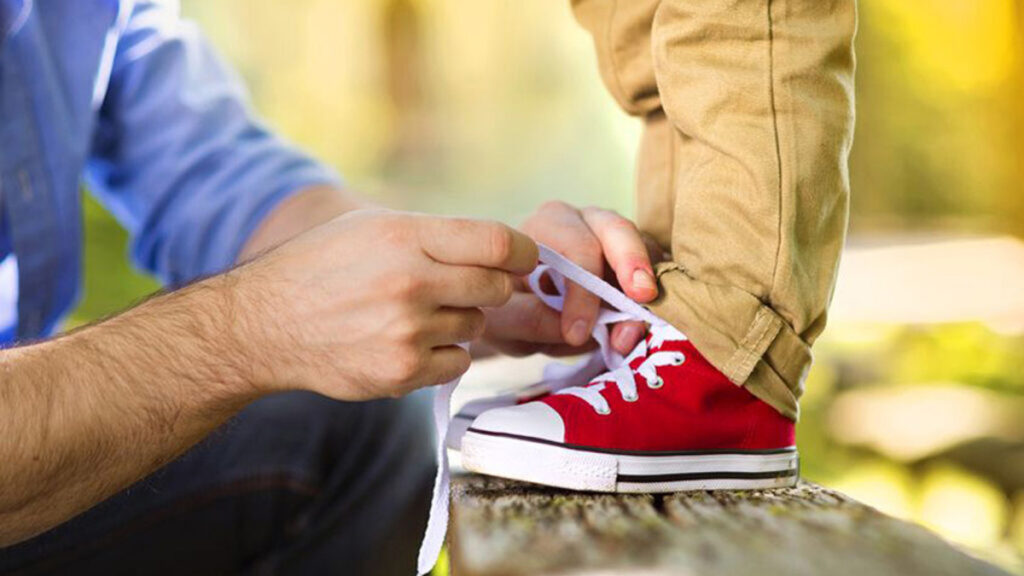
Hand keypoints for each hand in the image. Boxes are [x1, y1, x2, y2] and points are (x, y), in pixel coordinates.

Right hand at [232, 209, 537, 399]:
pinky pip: (458, 362)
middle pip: (497, 288)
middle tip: (458, 288)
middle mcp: (410, 282)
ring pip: (477, 326)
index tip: (523, 259)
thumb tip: (505, 251)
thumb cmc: (323, 267)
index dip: (523, 253)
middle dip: (488, 287)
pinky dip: (443, 354)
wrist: (264, 324)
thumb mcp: (372, 228)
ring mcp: (407, 331)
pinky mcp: (403, 371)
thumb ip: (436, 236)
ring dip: (458, 321)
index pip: (499, 243)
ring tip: (413, 314)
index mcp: (405, 237)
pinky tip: (407, 342)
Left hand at [483, 201, 664, 357]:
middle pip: (617, 229)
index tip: (576, 334)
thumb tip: (575, 330)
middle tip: (641, 299)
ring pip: (644, 251)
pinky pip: (655, 273)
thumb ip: (528, 319)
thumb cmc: (506, 304)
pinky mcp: (636, 262)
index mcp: (547, 224)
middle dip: (632, 264)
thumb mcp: (502, 318)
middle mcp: (585, 221)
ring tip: (633, 333)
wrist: (515, 309)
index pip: (575, 247)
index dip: (583, 292)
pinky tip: (641, 327)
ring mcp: (616, 240)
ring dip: (644, 294)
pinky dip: (654, 301)